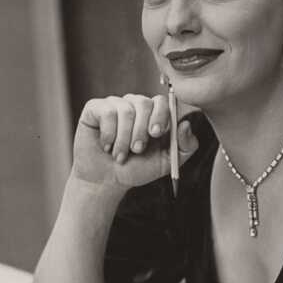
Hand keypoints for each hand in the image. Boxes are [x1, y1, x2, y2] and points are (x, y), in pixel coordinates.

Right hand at [73, 94, 197, 189]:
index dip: (162, 115)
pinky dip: (108, 134)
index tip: (156, 134)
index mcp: (155, 114)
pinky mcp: (96, 108)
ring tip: (120, 155)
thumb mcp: (167, 162)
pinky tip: (107, 146)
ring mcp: (116, 104)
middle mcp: (136, 105)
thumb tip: (186, 124)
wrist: (107, 180)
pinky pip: (107, 112)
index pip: (165, 102)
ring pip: (125, 110)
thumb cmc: (138, 169)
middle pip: (145, 103)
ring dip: (124, 138)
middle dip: (141, 131)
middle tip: (136, 150)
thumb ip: (186, 146)